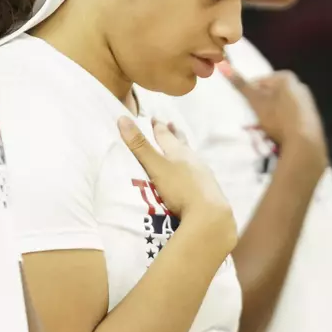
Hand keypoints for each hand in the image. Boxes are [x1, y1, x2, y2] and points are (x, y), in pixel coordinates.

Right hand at [117, 116, 233, 232]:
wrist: (209, 214)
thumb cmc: (180, 188)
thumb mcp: (156, 167)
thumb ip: (141, 146)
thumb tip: (122, 118)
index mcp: (179, 153)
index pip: (166, 136)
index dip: (159, 127)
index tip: (155, 118)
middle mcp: (192, 159)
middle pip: (182, 143)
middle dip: (175, 134)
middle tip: (172, 124)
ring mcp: (203, 174)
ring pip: (192, 157)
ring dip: (185, 150)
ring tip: (184, 146)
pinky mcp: (208, 189)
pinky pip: (199, 172)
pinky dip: (193, 168)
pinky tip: (196, 172)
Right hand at [230, 71, 327, 174]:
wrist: (304, 142)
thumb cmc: (278, 118)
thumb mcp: (256, 101)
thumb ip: (241, 85)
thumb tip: (223, 65)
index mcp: (287, 78)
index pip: (260, 81)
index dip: (250, 94)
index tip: (246, 106)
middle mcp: (300, 85)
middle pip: (272, 93)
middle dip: (262, 104)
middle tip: (253, 118)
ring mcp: (307, 101)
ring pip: (281, 105)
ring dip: (271, 114)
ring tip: (265, 127)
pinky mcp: (311, 117)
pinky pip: (291, 115)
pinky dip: (283, 121)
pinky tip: (279, 132)